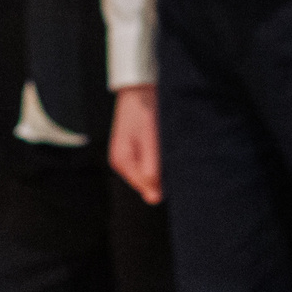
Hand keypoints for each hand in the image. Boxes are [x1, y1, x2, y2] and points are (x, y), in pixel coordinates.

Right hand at [108, 84, 161, 203]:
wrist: (138, 92)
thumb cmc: (144, 113)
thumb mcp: (150, 141)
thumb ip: (151, 170)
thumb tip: (154, 199)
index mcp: (122, 161)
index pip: (145, 186)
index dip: (162, 181)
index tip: (172, 165)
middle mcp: (120, 162)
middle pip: (145, 182)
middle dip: (160, 174)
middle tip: (168, 153)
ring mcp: (124, 157)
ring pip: (146, 174)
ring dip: (158, 166)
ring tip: (162, 146)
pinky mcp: (130, 152)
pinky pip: (145, 166)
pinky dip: (155, 160)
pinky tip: (159, 148)